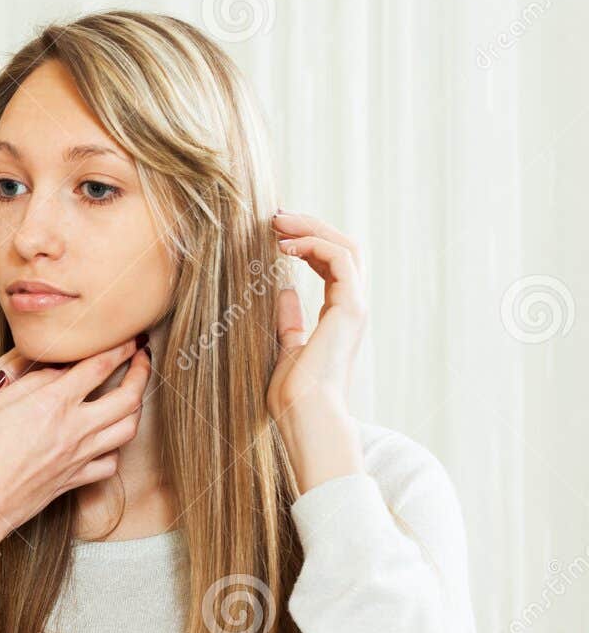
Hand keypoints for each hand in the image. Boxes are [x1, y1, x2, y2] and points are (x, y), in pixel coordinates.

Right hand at [0, 336, 150, 596]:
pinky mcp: (74, 480)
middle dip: (141, 372)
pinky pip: (110, 464)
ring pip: (128, 429)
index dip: (119, 348)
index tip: (127, 340)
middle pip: (128, 397)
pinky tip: (108, 440)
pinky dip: (116, 448)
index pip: (99, 366)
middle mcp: (74, 429)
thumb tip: (57, 369)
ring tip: (132, 395)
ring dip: (136, 407)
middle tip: (141, 359)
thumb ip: (32, 382)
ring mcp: (78, 457)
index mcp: (53, 403)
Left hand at [269, 209, 366, 490]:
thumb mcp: (285, 348)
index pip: (332, 265)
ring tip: (279, 223)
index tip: (276, 234)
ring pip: (346, 248)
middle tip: (277, 217)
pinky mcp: (350, 308)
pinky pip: (341, 260)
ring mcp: (355, 306)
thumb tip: (284, 295)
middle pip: (343, 249)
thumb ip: (290, 322)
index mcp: (339, 316)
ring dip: (312, 229)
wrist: (305, 415)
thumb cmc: (293, 394)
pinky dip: (315, 245)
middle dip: (311, 227)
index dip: (308, 244)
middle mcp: (352, 307)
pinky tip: (286, 246)